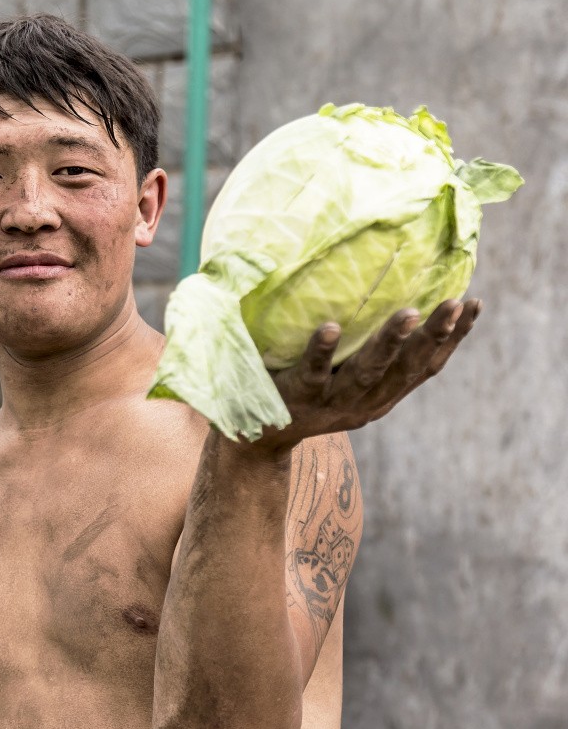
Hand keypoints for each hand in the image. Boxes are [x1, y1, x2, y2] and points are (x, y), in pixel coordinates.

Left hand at [246, 298, 481, 452]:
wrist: (254, 437)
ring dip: (389, 342)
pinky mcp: (295, 398)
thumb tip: (390, 291)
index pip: (426, 367)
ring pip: (366, 372)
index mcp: (381, 395)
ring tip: (406, 312)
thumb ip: (365, 347)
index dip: (453, 339)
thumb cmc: (305, 389)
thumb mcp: (344, 374)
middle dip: (433, 336)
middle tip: (454, 303)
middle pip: (406, 369)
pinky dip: (321, 351)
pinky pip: (311, 373)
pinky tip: (329, 328)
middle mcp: (364, 402)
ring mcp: (330, 403)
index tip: (474, 305)